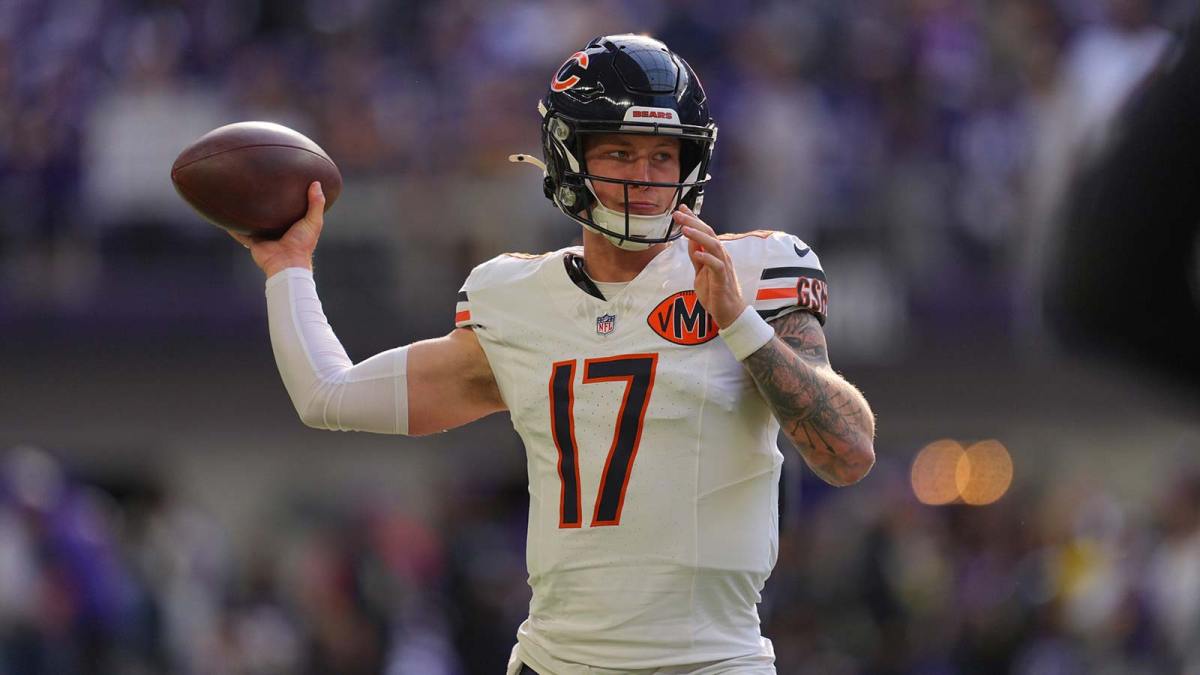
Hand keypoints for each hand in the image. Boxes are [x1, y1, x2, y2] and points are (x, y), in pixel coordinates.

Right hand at [227, 181, 325, 276]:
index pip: (289, 208)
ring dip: (247, 214)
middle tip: (258, 186)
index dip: (287, 197)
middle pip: (269, 214)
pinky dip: (233, 227)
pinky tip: (225, 218)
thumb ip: (316, 204)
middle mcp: (278, 230)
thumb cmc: (302, 244)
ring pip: (253, 222)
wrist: (287, 263)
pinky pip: (240, 233)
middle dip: (264, 204)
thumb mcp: (313, 222)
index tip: (282, 182)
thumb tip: (316, 183)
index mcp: (293, 225)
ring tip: (239, 198)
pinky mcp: (253, 242)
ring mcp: (265, 236)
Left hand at [674, 204, 746, 327]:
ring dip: (699, 236)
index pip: (705, 231)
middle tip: (678, 214)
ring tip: (685, 229)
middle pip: (708, 234)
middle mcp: (721, 256)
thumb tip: (690, 239)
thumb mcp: (701, 271)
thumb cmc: (715, 292)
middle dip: (693, 223)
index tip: (681, 209)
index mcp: (715, 253)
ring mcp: (723, 267)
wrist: (729, 313)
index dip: (693, 220)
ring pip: (713, 246)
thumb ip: (697, 256)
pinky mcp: (723, 280)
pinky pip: (716, 266)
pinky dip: (707, 258)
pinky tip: (697, 253)